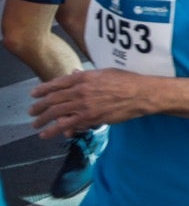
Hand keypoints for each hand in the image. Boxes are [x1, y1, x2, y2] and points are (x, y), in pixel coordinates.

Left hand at [31, 69, 150, 137]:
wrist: (140, 94)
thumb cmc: (127, 81)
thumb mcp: (106, 72)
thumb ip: (87, 74)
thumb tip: (73, 72)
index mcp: (84, 77)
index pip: (57, 83)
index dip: (43, 89)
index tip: (34, 94)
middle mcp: (81, 90)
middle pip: (53, 99)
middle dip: (39, 106)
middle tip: (31, 111)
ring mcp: (84, 105)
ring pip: (56, 113)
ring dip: (42, 119)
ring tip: (35, 124)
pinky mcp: (89, 118)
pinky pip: (67, 125)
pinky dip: (54, 130)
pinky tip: (46, 134)